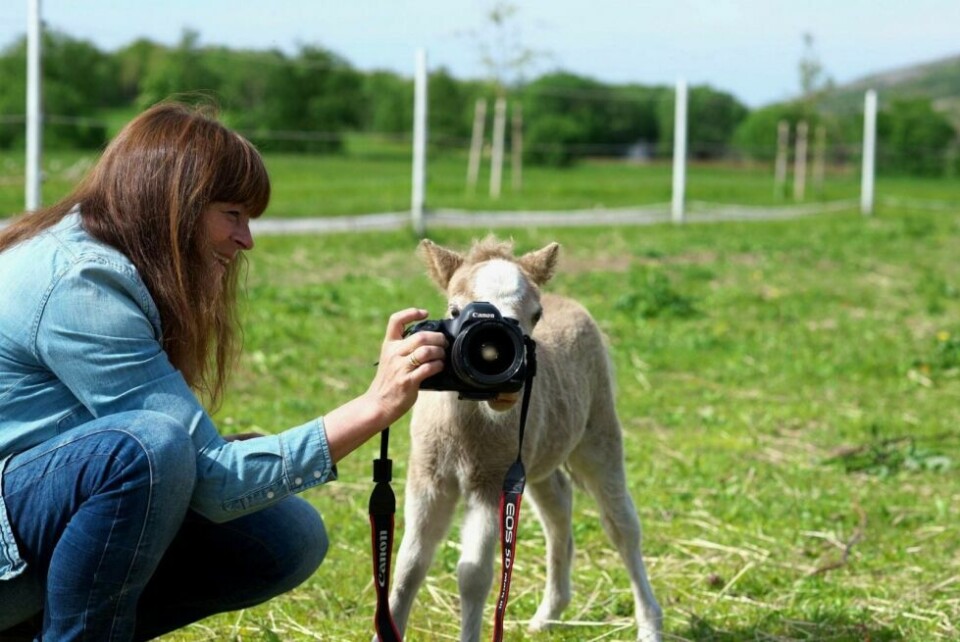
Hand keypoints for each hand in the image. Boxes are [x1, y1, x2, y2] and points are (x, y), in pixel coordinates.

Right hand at [321, 308, 446, 462]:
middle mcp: (393, 354)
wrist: (378, 404)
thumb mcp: (390, 359)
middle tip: (444, 343)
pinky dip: (438, 365)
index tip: (425, 313)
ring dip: (439, 352)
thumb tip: (429, 340)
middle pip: (420, 336)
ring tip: (443, 355)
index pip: (396, 320)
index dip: (411, 313)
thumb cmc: (388, 381)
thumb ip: (404, 348)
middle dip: (437, 338)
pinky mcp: (408, 381)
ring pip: (425, 351)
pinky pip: (428, 368)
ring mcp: (400, 368)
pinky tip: (440, 366)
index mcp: (388, 345)